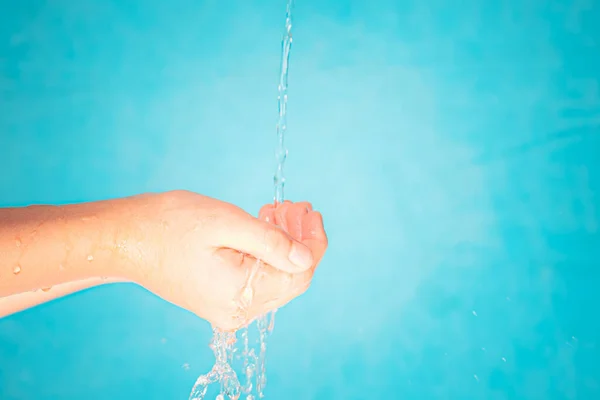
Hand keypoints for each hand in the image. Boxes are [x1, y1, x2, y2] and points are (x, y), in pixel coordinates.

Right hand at [127, 191, 327, 329]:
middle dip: (299, 240)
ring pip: (275, 278)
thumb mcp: (228, 223)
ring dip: (283, 244)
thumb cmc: (170, 225)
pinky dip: (266, 253)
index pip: (299, 274)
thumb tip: (307, 257)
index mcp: (241, 295)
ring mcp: (227, 309)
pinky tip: (264, 226)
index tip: (311, 211)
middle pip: (290, 279)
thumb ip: (272, 242)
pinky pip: (256, 280)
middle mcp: (237, 312)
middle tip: (295, 206)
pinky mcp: (219, 299)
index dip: (313, 242)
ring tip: (278, 211)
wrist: (126, 238)